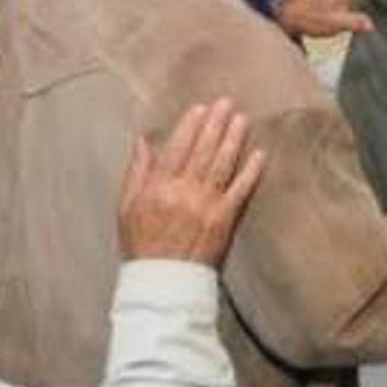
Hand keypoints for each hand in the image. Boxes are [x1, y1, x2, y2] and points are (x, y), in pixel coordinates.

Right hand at [119, 99, 264, 264]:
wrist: (163, 282)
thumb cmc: (142, 244)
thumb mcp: (127, 207)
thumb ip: (137, 172)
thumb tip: (143, 140)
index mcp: (157, 188)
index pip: (176, 148)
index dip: (190, 126)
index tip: (200, 108)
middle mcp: (182, 192)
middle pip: (203, 151)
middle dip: (215, 124)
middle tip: (226, 103)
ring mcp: (206, 205)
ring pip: (222, 164)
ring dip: (234, 139)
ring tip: (242, 119)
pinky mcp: (225, 219)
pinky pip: (241, 189)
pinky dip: (251, 170)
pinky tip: (259, 153)